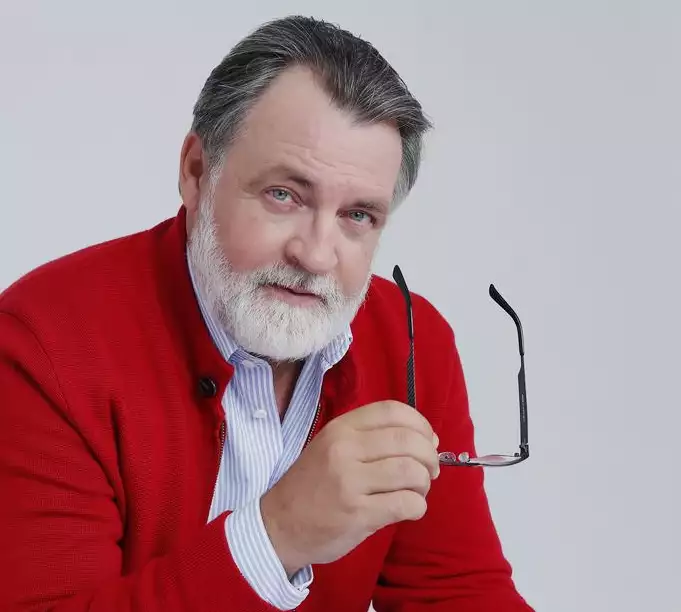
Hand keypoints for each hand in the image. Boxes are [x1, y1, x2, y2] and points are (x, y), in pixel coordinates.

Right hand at [260, 400, 439, 575]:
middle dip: (429, 456)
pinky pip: (407, 504)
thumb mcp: (331, 447)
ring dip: (424, 483)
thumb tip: (426, 439)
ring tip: (417, 491)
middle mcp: (345, 449)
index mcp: (340, 429)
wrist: (278, 525)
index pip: (392, 411)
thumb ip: (370, 438)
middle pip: (408, 441)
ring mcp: (350, 482)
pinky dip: (418, 507)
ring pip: (411, 472)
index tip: (428, 440)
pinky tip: (410, 509)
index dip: (420, 423)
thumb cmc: (312, 485)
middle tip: (429, 471)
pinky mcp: (358, 514)